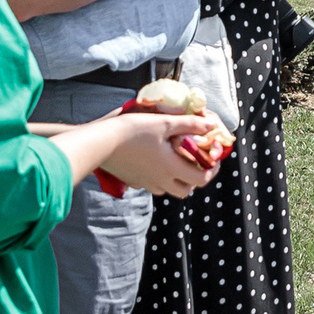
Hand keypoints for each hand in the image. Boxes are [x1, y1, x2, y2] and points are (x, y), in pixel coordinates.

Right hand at [98, 111, 221, 197]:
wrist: (100, 142)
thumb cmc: (133, 131)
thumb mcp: (165, 123)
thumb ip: (190, 125)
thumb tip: (211, 126)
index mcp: (171, 168)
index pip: (201, 180)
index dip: (212, 171)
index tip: (213, 160)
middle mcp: (161, 181)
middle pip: (186, 190)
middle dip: (195, 179)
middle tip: (196, 162)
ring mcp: (146, 183)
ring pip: (169, 190)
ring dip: (178, 180)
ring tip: (176, 161)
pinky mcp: (134, 181)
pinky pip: (153, 185)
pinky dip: (161, 178)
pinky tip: (157, 161)